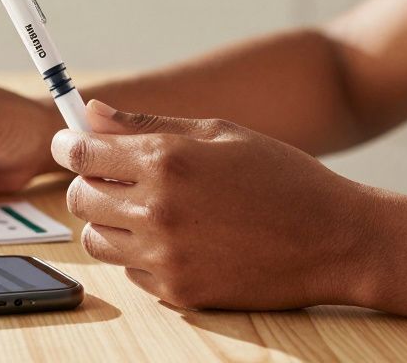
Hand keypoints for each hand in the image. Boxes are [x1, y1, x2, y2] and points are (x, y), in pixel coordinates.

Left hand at [51, 100, 379, 310]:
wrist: (336, 239)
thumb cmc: (282, 176)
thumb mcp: (220, 132)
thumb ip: (148, 123)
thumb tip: (91, 112)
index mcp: (167, 160)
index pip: (82, 153)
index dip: (69, 145)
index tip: (70, 144)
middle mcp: (159, 211)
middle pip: (80, 199)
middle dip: (89, 183)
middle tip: (116, 176)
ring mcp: (167, 257)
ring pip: (97, 239)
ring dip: (110, 222)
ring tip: (149, 209)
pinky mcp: (179, 293)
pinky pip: (131, 271)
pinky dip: (141, 254)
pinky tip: (179, 238)